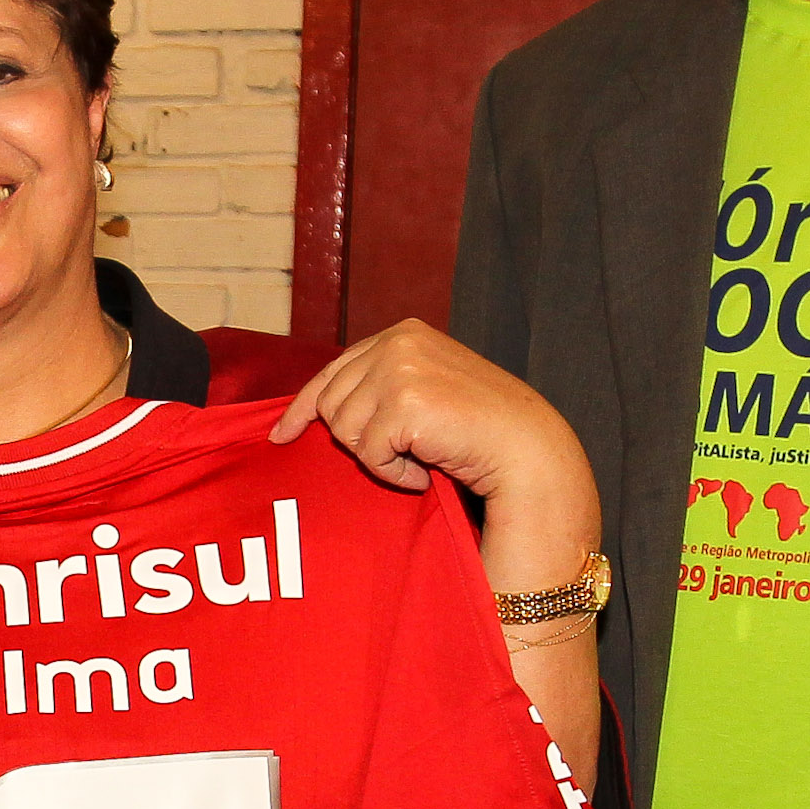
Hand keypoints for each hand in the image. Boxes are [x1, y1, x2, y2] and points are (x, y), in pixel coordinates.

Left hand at [272, 320, 590, 517]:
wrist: (527, 449)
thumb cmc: (478, 429)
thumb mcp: (423, 389)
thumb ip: (379, 386)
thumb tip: (317, 412)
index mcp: (401, 334)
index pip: (332, 371)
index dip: (303, 407)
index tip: (282, 434)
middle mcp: (398, 342)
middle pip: (330, 403)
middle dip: (356, 440)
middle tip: (400, 453)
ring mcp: (401, 368)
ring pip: (344, 430)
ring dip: (377, 458)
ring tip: (418, 458)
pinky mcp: (404, 402)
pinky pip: (368, 454)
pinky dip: (393, 474)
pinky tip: (424, 471)